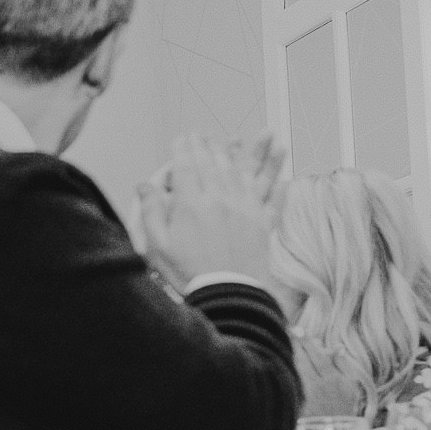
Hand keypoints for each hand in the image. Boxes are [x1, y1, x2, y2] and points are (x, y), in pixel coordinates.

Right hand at [139, 134, 282, 292]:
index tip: (184, 137)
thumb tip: (145, 186)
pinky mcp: (263, 224)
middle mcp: (221, 200)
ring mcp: (245, 210)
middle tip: (208, 133)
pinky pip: (274, 197)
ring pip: (249, 173)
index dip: (184, 148)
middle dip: (211, 145)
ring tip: (264, 133)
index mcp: (192, 204)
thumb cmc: (190, 274)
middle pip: (216, 164)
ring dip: (255, 152)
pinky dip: (280, 181)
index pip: (187, 166)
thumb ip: (151, 211)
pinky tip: (286, 171)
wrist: (227, 296)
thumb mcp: (157, 245)